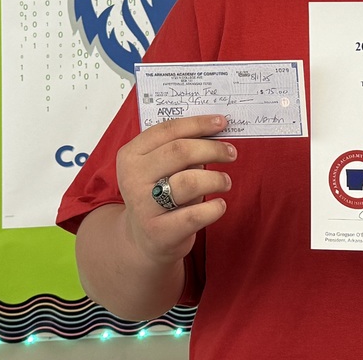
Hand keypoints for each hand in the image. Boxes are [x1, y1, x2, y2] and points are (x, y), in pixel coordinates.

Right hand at [116, 114, 235, 267]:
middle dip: (212, 149)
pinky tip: (219, 205)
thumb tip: (216, 131)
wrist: (143, 241)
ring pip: (189, 182)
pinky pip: (195, 215)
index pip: (167, 130)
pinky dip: (214, 208)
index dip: (198, 123)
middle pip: (180, 152)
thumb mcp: (160, 168)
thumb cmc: (159, 195)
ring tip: (225, 182)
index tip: (221, 122)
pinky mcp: (159, 233)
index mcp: (131, 155)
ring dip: (216, 179)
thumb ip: (180, 149)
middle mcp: (133, 179)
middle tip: (231, 153)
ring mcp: (144, 207)